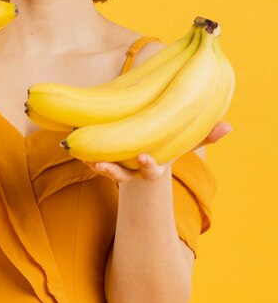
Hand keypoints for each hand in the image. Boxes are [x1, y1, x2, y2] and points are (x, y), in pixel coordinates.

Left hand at [83, 121, 232, 183]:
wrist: (144, 155)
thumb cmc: (167, 145)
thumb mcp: (185, 142)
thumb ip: (205, 135)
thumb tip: (228, 126)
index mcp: (152, 167)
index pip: (150, 171)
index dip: (147, 166)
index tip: (144, 156)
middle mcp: (132, 170)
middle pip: (120, 176)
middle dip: (110, 172)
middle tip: (100, 164)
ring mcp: (116, 166)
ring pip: (101, 168)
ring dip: (91, 161)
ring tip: (80, 152)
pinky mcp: (103, 156)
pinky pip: (90, 155)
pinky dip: (83, 149)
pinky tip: (74, 137)